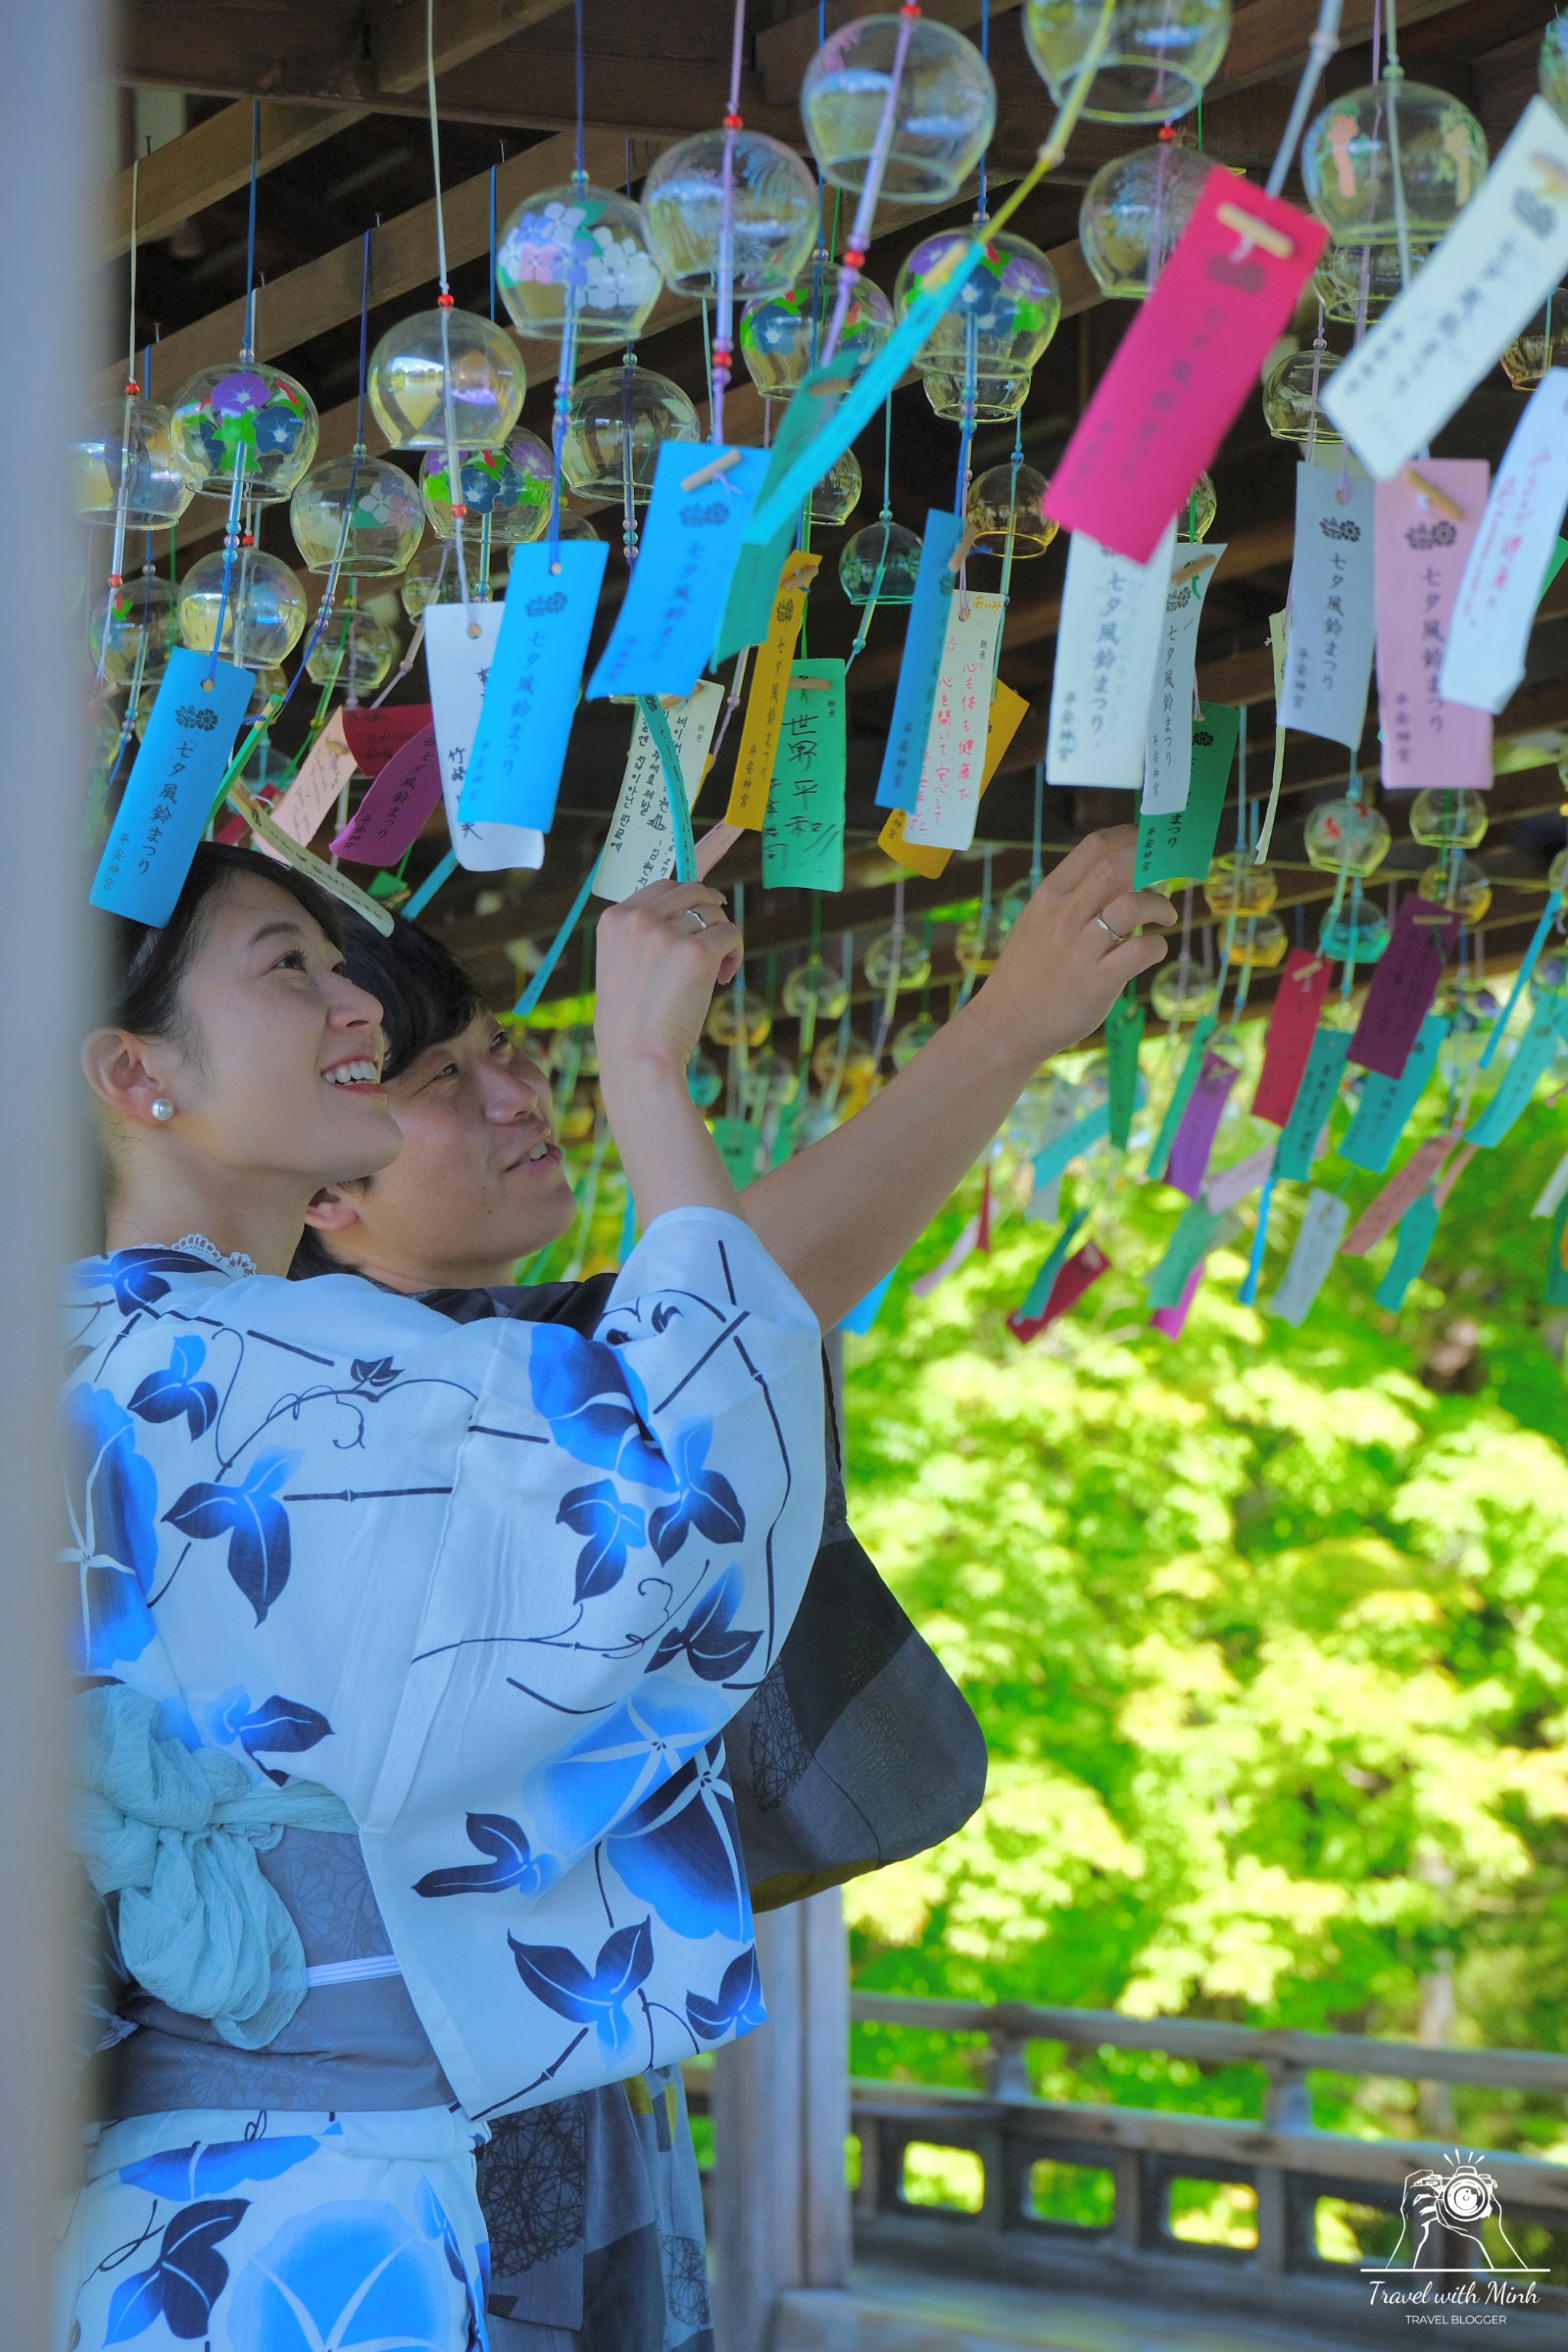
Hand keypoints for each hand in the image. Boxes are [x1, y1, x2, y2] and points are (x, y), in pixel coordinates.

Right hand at [594, 880, 743, 1082]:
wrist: (637, 1058)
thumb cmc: (631, 1022)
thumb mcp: (619, 964)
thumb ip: (642, 934)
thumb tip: (688, 910)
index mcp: (615, 919)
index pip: (663, 887)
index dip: (689, 898)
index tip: (701, 915)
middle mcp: (638, 919)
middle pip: (693, 891)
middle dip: (710, 912)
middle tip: (716, 940)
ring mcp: (667, 934)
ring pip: (715, 913)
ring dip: (723, 937)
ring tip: (715, 970)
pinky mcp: (697, 953)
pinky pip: (731, 934)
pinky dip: (735, 953)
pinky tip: (723, 977)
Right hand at [976, 827, 1175, 1061]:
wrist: (1007, 1024)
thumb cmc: (1027, 973)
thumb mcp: (1037, 923)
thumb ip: (1070, 898)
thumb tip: (1116, 874)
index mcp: (1049, 895)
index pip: (1094, 846)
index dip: (1129, 838)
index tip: (1147, 846)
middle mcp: (1063, 916)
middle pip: (1116, 867)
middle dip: (1150, 865)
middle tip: (1165, 877)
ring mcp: (1081, 949)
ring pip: (1133, 905)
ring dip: (1159, 904)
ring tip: (1165, 915)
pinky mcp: (1098, 981)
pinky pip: (1142, 951)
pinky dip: (1158, 945)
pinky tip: (1153, 950)